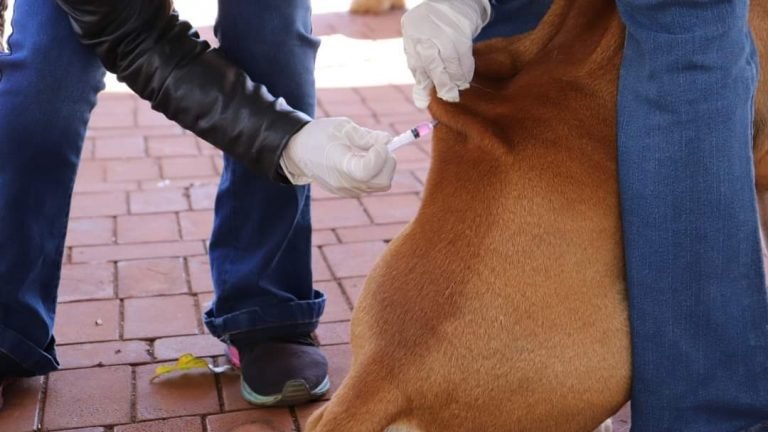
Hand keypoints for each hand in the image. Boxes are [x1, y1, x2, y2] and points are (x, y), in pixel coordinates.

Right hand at [280, 118, 396, 196]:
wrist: (299, 152)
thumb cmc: (319, 135)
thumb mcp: (342, 127)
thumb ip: (366, 136)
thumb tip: (387, 141)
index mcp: (338, 164)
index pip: (368, 170)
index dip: (380, 156)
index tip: (380, 142)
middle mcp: (344, 182)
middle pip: (382, 181)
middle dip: (388, 162)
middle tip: (379, 146)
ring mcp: (347, 190)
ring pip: (381, 185)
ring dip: (384, 167)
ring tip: (371, 151)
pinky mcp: (349, 193)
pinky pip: (373, 186)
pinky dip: (377, 172)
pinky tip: (365, 159)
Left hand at [401, 0, 490, 107]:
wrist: (453, 4)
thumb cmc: (433, 32)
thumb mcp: (420, 46)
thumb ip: (420, 71)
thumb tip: (421, 102)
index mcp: (412, 36)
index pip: (416, 65)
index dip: (423, 84)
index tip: (425, 102)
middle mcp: (426, 32)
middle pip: (433, 63)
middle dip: (442, 83)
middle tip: (449, 97)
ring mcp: (444, 30)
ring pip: (451, 62)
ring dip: (456, 78)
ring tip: (458, 87)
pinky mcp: (461, 30)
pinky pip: (465, 56)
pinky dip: (466, 69)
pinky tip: (465, 76)